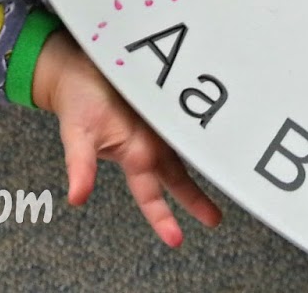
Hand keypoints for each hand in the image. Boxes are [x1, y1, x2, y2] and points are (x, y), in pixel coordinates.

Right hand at [32, 31, 222, 246]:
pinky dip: (204, 122)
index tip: (177, 240)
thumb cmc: (77, 104)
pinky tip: (221, 124)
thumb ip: (81, 167)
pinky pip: (190, 113)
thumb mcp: (78, 137)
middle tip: (216, 221)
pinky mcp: (167, 96)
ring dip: (208, 157)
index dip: (163, 219)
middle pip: (179, 179)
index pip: (151, 196)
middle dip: (197, 201)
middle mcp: (151, 144)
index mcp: (133, 158)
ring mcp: (162, 121)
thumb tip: (76, 198)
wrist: (77, 68)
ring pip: (191, 146)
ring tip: (231, 168)